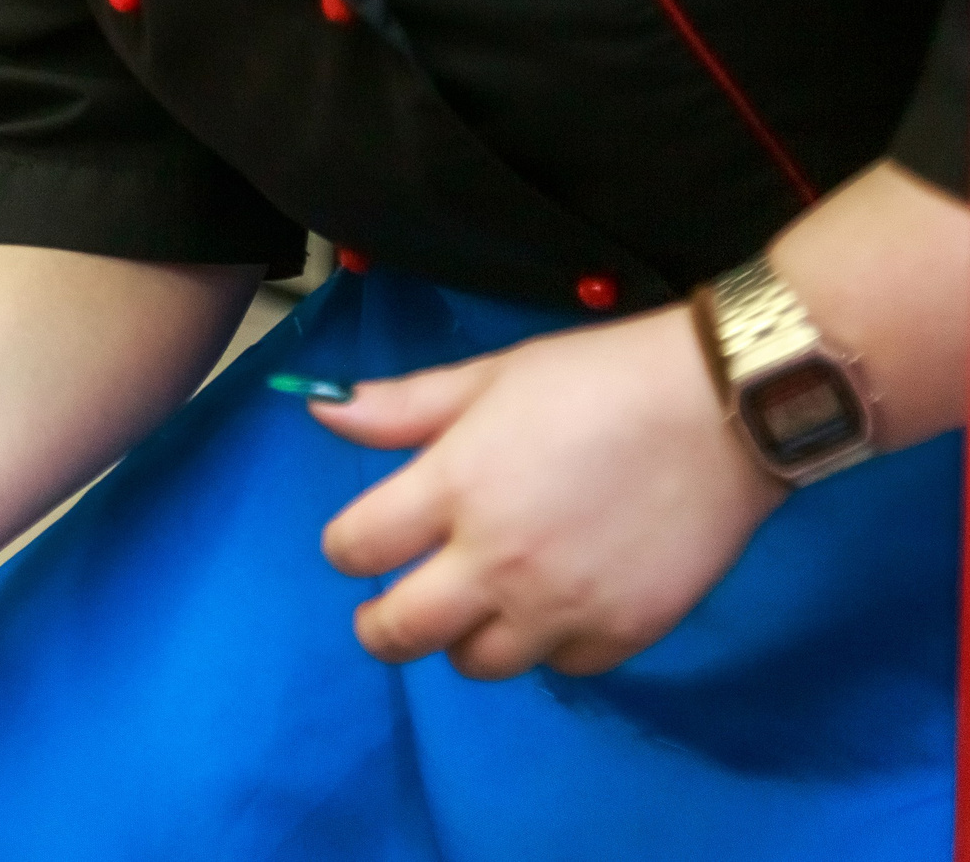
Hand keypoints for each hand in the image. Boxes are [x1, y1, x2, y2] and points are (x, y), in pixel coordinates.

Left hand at [313, 306, 787, 678]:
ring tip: (477, 605)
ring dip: (464, 638)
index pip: (356, 547)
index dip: (346, 548)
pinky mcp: (624, 632)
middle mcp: (498, 559)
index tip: (361, 544)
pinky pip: (561, 667)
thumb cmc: (598, 379)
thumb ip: (401, 407)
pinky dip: (549, 645)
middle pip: (401, 632)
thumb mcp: (489, 378)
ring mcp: (562, 604)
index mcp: (454, 488)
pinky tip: (556, 605)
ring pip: (477, 664)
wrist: (723, 406)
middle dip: (381, 625)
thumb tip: (322, 410)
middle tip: (390, 611)